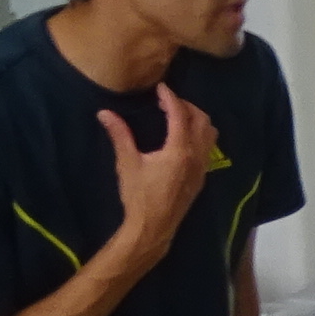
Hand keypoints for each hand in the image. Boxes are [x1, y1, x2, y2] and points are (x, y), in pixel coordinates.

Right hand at [99, 86, 214, 264]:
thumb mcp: (127, 163)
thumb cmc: (139, 196)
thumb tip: (104, 113)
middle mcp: (197, 156)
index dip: (170, 97)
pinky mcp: (201, 177)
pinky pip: (208, 148)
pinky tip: (183, 138)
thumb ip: (120, 135)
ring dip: (197, 120)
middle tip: (167, 102)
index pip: (180, 114)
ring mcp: (202, 167)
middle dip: (186, 106)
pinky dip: (200, 135)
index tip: (161, 88)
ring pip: (210, 133)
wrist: (154, 227)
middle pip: (202, 119)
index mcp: (179, 150)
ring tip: (177, 117)